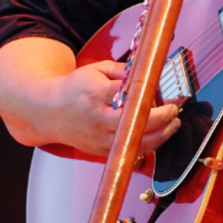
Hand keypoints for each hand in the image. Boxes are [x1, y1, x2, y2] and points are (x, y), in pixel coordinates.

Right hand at [42, 60, 181, 157]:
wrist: (48, 112)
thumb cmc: (74, 88)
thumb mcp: (96, 70)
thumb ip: (122, 71)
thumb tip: (149, 72)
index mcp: (97, 94)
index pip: (129, 97)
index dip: (152, 96)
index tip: (167, 95)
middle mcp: (98, 119)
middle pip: (135, 123)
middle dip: (161, 119)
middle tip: (174, 110)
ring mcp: (99, 139)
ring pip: (135, 143)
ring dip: (160, 136)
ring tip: (174, 124)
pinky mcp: (99, 151)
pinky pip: (128, 152)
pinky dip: (147, 145)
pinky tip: (159, 135)